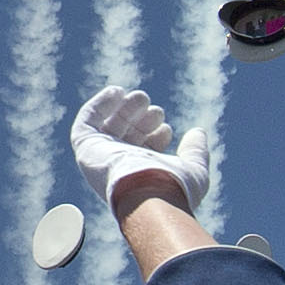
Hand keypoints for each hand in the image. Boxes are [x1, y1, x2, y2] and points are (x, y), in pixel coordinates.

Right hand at [71, 87, 218, 219]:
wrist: (150, 192)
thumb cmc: (173, 187)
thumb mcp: (193, 168)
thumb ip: (195, 151)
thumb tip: (198, 132)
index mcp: (140, 177)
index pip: (142, 151)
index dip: (154, 136)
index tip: (166, 130)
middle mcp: (118, 168)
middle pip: (126, 136)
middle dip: (141, 119)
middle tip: (156, 111)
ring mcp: (101, 157)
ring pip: (108, 126)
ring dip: (124, 108)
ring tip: (141, 98)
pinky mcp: (86, 147)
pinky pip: (86, 121)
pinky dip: (99, 104)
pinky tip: (117, 92)